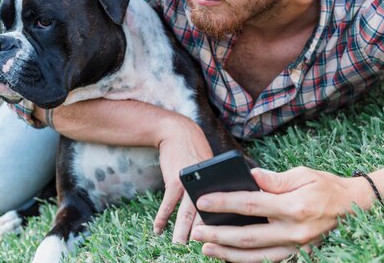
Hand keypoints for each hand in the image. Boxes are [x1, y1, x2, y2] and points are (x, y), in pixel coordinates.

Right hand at [152, 118, 213, 241]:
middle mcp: (208, 182)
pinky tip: (158, 229)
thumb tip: (223, 214)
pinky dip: (162, 218)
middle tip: (201, 249)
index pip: (226, 207)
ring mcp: (191, 182)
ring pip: (187, 212)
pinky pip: (168, 204)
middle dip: (203, 233)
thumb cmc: (196, 155)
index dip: (224, 226)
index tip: (222, 243)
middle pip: (206, 213)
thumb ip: (217, 187)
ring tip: (179, 245)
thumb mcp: (212, 169)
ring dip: (182, 230)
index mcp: (221, 181)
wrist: (178, 133)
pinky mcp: (175, 179)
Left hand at [190, 166, 371, 261]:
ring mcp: (296, 246)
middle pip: (248, 236)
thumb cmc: (326, 186)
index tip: (204, 201)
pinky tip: (230, 256)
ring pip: (255, 255)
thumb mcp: (302, 174)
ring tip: (206, 247)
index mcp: (294, 206)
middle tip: (196, 232)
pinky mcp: (298, 254)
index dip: (224, 203)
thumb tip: (248, 177)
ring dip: (228, 253)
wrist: (354, 206)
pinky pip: (268, 260)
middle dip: (218, 234)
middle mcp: (294, 230)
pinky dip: (247, 260)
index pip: (250, 204)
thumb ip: (274, 179)